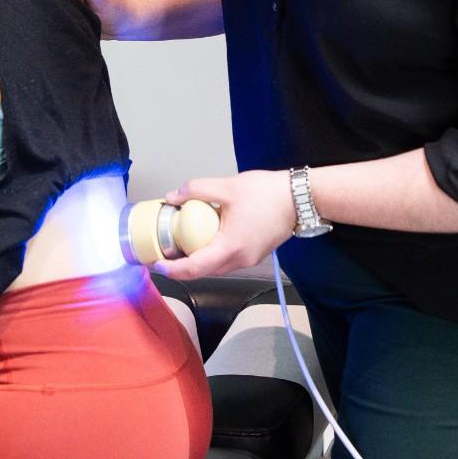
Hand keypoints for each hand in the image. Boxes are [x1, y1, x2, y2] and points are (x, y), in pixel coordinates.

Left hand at [156, 170, 295, 279]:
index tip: (157, 263)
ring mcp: (249, 259)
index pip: (194, 268)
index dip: (173, 269)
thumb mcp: (227, 186)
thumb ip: (197, 189)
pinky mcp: (255, 254)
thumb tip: (173, 196)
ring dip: (198, 261)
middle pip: (203, 272)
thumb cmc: (268, 193)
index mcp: (230, 247)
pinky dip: (213, 255)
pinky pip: (228, 261)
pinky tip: (206, 238)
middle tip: (164, 253)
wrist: (300, 198)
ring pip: (216, 268)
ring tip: (182, 245)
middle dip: (181, 267)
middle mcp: (240, 259)